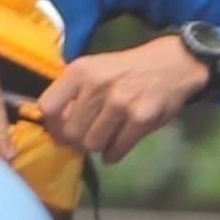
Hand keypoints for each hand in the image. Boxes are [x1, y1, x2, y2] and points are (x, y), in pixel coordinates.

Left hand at [30, 31, 216, 160]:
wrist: (171, 64)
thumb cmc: (127, 69)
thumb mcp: (94, 69)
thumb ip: (74, 93)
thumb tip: (57, 127)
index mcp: (80, 71)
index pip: (48, 107)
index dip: (52, 125)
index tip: (60, 130)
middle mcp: (97, 85)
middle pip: (71, 132)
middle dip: (77, 141)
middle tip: (86, 138)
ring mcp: (120, 103)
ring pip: (93, 143)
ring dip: (96, 147)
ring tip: (103, 139)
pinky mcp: (141, 119)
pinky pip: (117, 149)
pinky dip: (113, 154)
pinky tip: (115, 148)